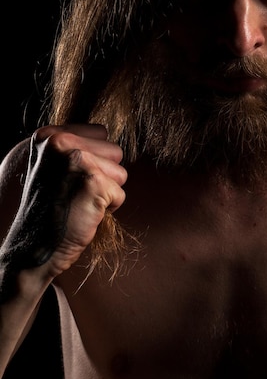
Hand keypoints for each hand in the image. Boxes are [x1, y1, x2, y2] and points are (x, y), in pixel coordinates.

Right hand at [1, 124, 126, 278]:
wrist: (33, 247)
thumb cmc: (50, 208)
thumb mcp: (52, 166)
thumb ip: (75, 146)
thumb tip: (106, 138)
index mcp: (49, 135)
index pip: (100, 132)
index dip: (95, 158)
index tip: (73, 177)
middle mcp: (60, 143)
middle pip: (115, 150)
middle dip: (104, 174)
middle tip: (76, 191)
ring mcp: (77, 161)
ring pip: (121, 172)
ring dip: (107, 191)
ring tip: (80, 200)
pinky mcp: (94, 182)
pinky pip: (120, 194)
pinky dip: (108, 208)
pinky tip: (85, 213)